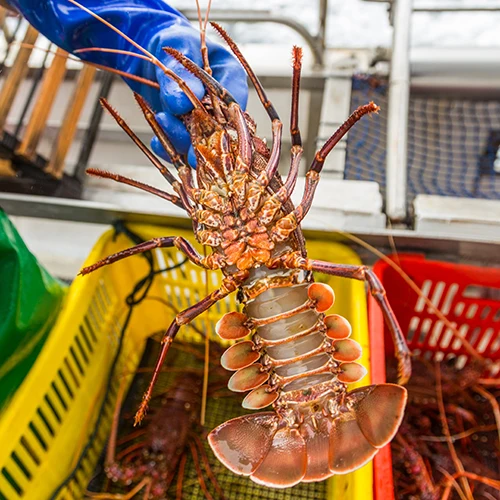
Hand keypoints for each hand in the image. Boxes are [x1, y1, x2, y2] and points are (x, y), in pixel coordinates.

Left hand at [144, 24, 248, 166]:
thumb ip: (182, 71)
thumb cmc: (173, 39)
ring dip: (181, 141)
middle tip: (185, 146)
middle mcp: (223, 104)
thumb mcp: (178, 46)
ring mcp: (205, 121)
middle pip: (220, 133)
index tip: (207, 132)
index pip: (236, 107)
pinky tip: (157, 142)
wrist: (150, 44)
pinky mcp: (187, 131)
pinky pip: (182, 149)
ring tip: (161, 120)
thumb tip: (185, 99)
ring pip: (200, 145)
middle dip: (202, 141)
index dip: (225, 124)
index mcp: (232, 78)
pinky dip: (169, 149)